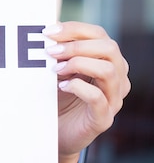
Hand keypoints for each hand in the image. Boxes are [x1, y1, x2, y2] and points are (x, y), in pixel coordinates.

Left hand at [43, 22, 130, 162]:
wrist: (55, 133)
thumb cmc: (58, 97)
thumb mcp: (58, 70)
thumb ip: (58, 51)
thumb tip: (48, 29)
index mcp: (106, 61)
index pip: (99, 35)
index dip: (74, 29)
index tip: (48, 32)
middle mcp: (116, 78)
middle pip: (109, 48)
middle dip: (76, 45)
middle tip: (50, 51)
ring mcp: (113, 99)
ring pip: (108, 70)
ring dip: (78, 64)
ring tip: (55, 69)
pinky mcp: (103, 118)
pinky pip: (98, 98)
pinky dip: (79, 87)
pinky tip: (62, 86)